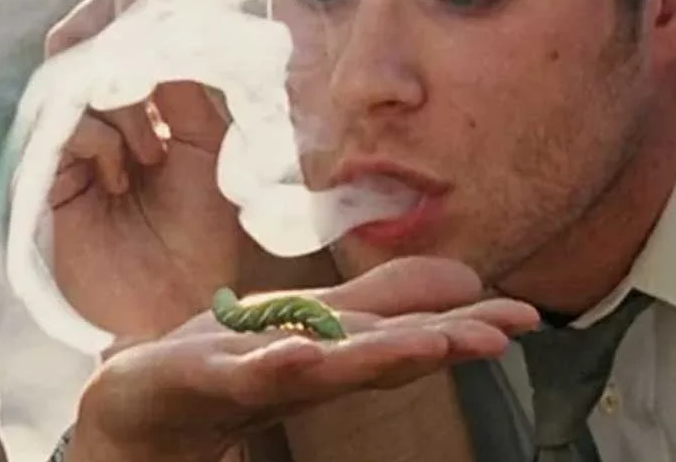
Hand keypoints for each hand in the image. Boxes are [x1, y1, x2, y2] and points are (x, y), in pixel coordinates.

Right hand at [44, 0, 317, 340]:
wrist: (177, 300)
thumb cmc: (201, 228)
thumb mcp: (207, 142)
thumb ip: (184, 83)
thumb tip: (164, 17)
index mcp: (144, 96)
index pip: (124, 28)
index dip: (134, 10)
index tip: (162, 9)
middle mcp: (102, 110)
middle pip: (89, 41)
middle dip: (125, 50)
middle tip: (156, 82)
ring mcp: (71, 139)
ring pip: (77, 79)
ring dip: (122, 105)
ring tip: (151, 155)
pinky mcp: (48, 173)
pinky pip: (66, 126)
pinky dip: (99, 140)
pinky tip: (120, 178)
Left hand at [65, 257, 539, 461]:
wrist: (145, 399)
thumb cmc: (235, 359)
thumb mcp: (319, 316)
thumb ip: (386, 298)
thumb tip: (465, 275)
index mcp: (339, 352)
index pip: (409, 334)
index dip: (466, 323)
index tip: (530, 316)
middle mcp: (311, 370)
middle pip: (380, 353)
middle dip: (439, 343)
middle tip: (499, 334)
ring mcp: (261, 376)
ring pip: (328, 367)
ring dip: (378, 356)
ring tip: (431, 342)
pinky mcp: (210, 376)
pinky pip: (247, 371)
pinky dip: (277, 363)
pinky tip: (304, 352)